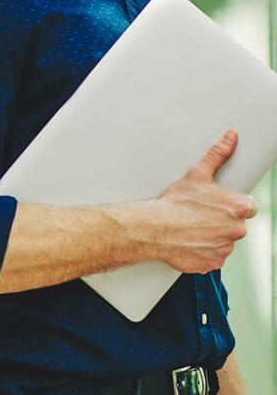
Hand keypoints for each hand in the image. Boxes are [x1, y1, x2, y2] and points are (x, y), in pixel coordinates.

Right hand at [152, 130, 257, 272]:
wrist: (153, 228)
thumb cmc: (174, 203)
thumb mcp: (197, 174)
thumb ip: (218, 155)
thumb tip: (231, 138)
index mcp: (238, 207)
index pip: (248, 206)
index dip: (231, 204)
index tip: (216, 205)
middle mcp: (236, 230)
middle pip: (236, 225)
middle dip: (221, 221)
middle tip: (199, 215)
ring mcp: (225, 249)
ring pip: (224, 241)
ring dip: (212, 236)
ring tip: (191, 227)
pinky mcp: (212, 263)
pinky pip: (213, 257)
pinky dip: (203, 251)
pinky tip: (189, 240)